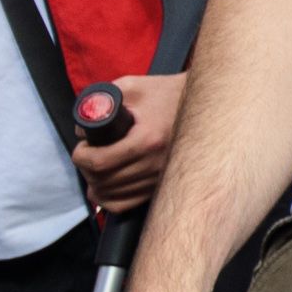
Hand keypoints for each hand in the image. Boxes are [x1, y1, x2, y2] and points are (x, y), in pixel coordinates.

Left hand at [65, 70, 185, 211]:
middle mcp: (156, 163)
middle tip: (87, 155)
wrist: (210, 104)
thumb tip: (82, 127)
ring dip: (97, 184)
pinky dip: (111, 200)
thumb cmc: (170, 94)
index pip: (100, 163)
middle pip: (104, 181)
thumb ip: (102, 100)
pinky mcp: (164, 184)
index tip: (82, 148)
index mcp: (147, 140)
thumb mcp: (133, 87)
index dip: (82, 157)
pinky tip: (107, 187)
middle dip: (86, 170)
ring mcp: (161, 177)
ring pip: (113, 196)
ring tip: (97, 169)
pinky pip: (127, 204)